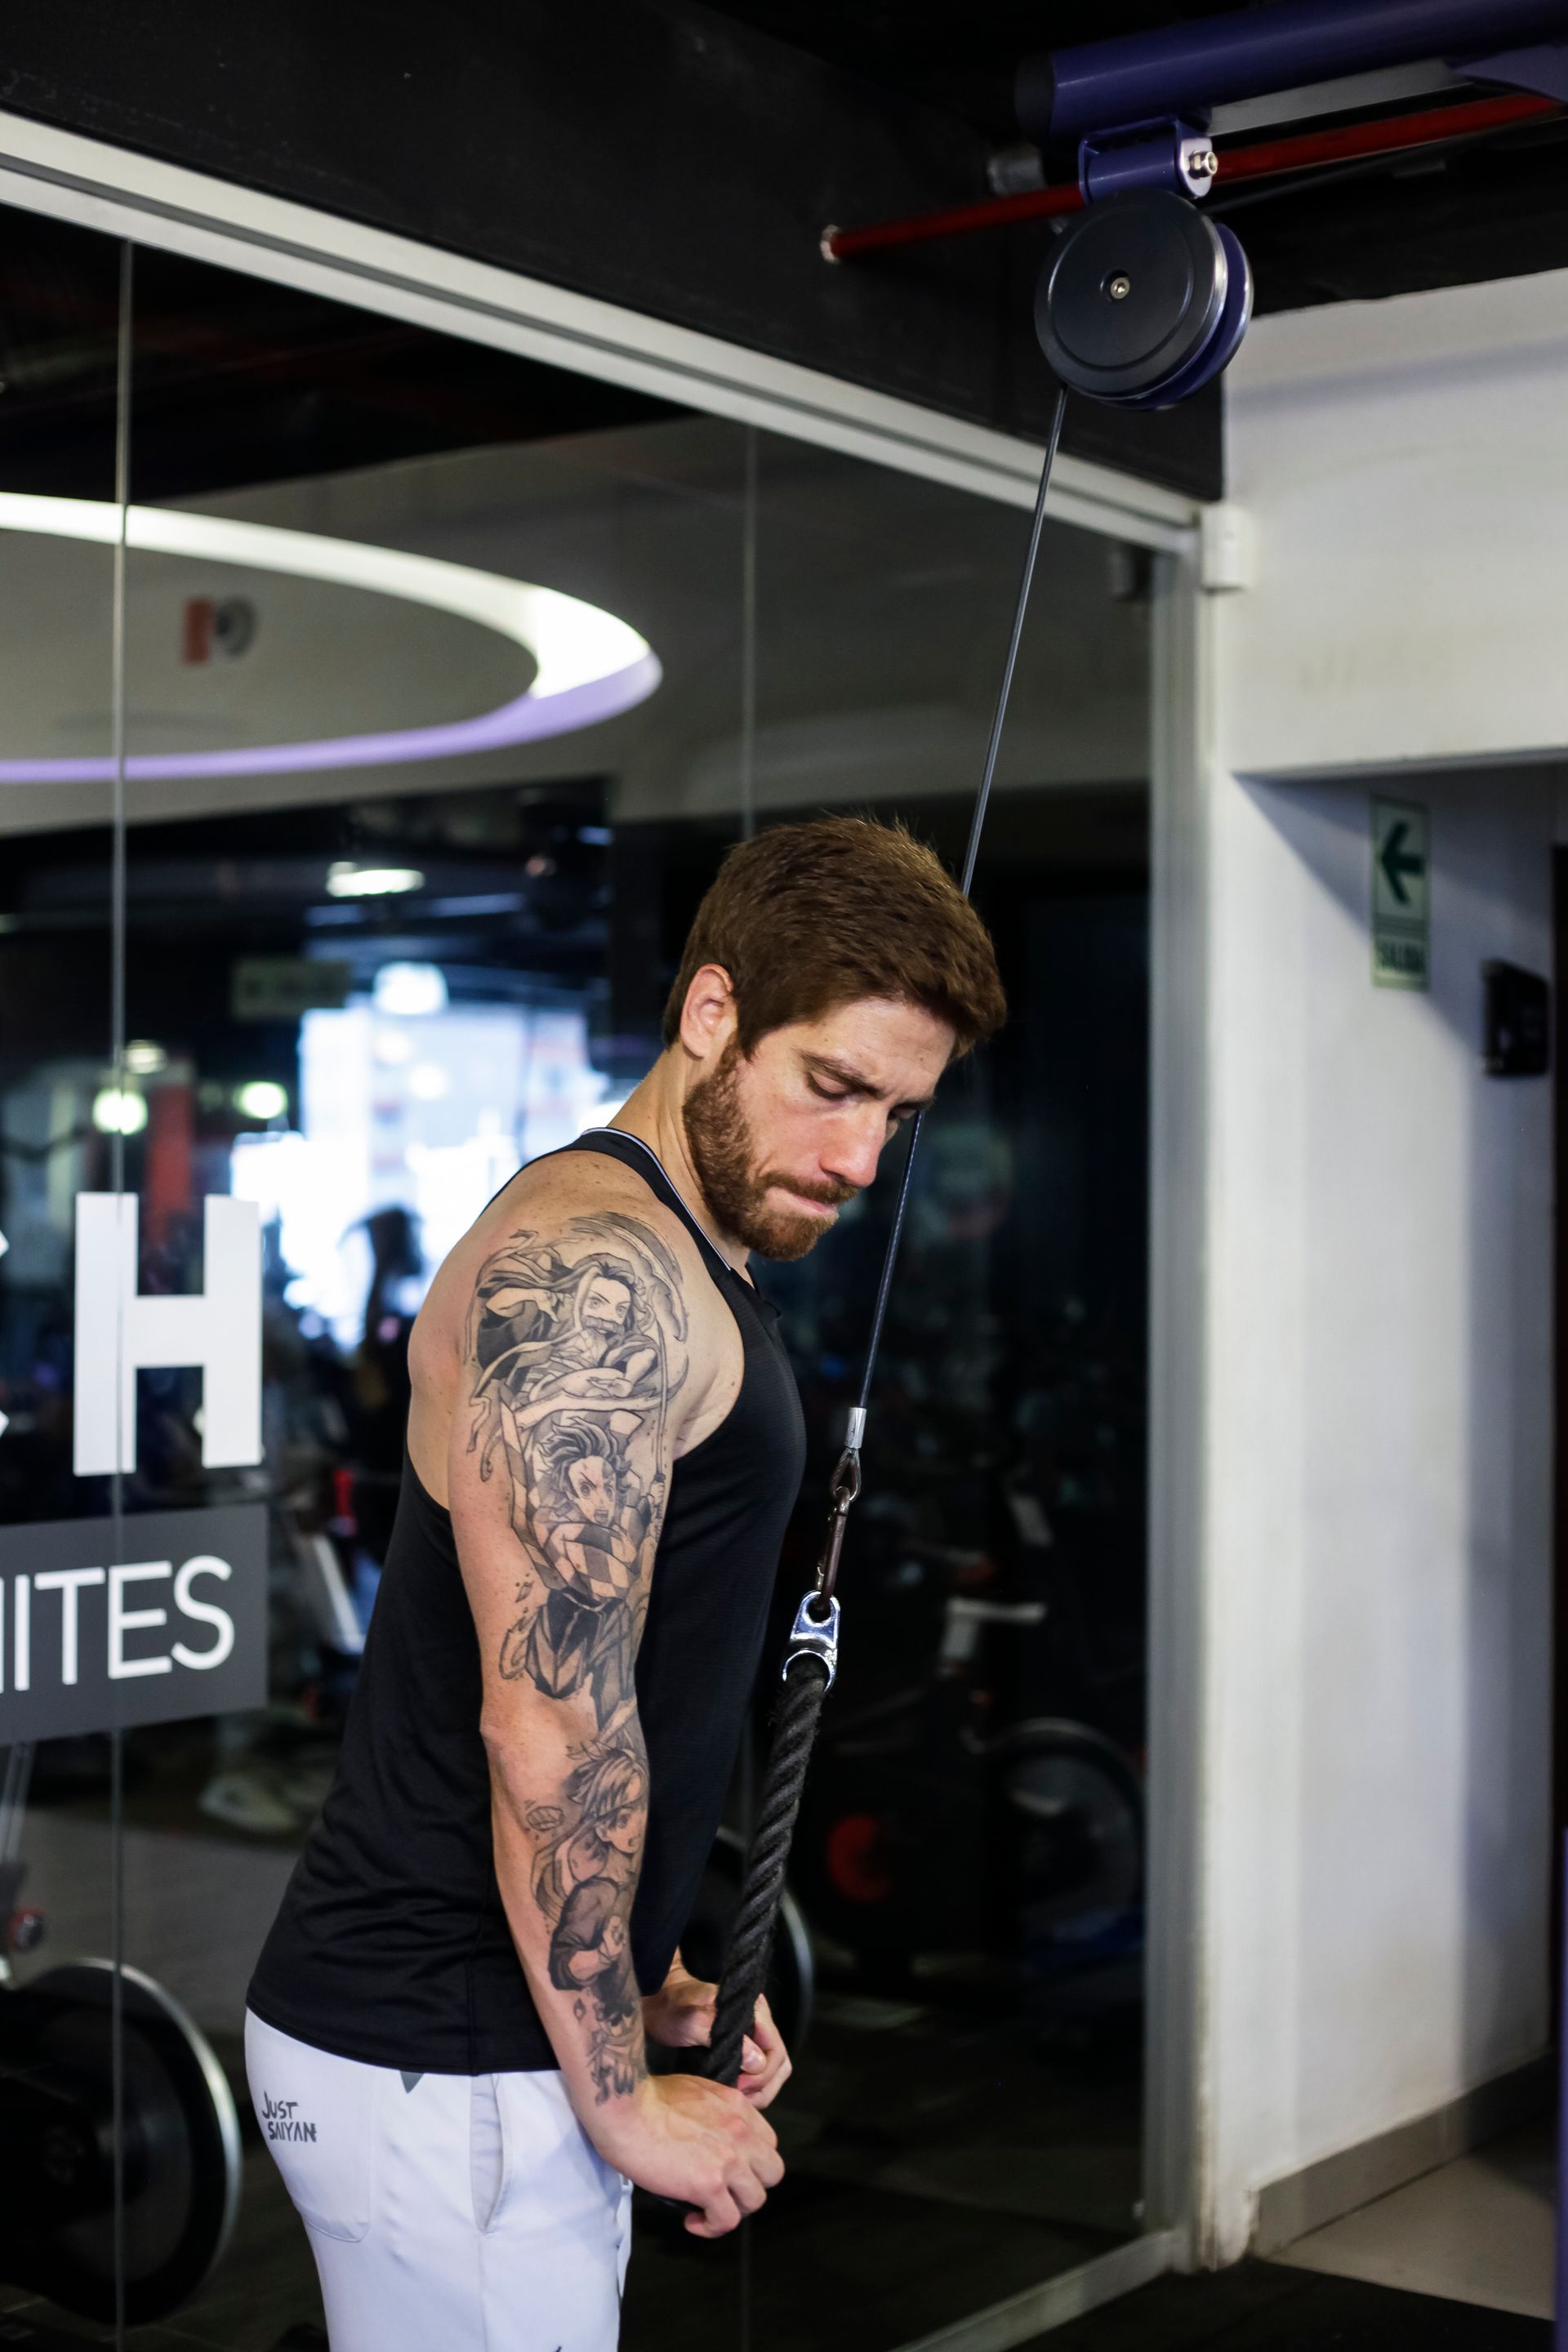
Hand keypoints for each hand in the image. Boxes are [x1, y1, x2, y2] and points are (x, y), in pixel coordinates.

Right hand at [590, 2072, 783, 2237]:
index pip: (767, 2143)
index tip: (728, 2171)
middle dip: (750, 2186)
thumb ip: (714, 2112)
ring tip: (706, 2209)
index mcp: (738, 2106)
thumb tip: (708, 2136)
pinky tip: (691, 2220)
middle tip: (723, 2192)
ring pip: (755, 2200)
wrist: (624, 2107)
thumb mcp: (695, 2091)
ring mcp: (728, 2159)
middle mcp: (741, 2131)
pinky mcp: (709, 2184)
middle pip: (772, 2172)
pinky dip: (711, 2227)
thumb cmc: (646, 2097)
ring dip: (732, 2209)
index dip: (751, 2162)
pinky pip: (727, 2220)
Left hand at [642, 1970, 791, 2109]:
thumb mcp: (693, 2020)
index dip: (762, 2075)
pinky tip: (733, 2096)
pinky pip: (758, 2073)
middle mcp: (759, 2022)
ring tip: (737, 2101)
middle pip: (779, 2063)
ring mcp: (752, 2035)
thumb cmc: (673, 2007)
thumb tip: (756, 2062)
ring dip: (759, 2091)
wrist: (659, 2002)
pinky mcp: (742, 2047)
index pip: (776, 2050)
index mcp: (755, 2011)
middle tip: (740, 2099)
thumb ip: (726, 2038)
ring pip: (771, 2071)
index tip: (738, 2087)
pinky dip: (751, 2089)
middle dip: (764, 2087)